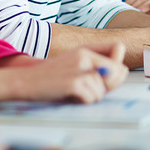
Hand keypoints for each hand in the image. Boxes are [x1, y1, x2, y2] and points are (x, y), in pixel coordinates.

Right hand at [13, 44, 127, 102]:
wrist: (25, 82)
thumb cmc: (53, 79)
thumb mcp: (77, 67)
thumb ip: (101, 67)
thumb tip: (123, 69)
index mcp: (86, 48)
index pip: (118, 48)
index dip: (118, 64)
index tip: (105, 75)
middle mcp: (84, 54)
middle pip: (116, 73)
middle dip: (106, 86)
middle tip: (85, 87)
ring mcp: (79, 68)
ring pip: (103, 90)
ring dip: (91, 97)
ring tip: (73, 92)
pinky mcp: (74, 82)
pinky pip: (92, 98)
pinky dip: (83, 102)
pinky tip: (69, 97)